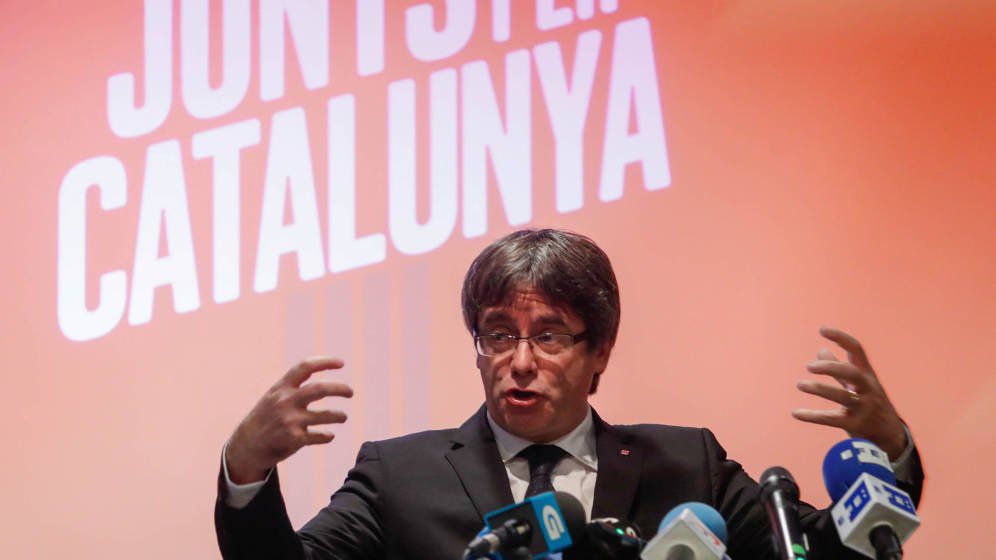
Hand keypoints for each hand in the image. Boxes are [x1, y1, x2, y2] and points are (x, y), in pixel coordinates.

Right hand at [225, 357, 352, 483]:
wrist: (247, 444)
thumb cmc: (266, 416)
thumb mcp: (274, 395)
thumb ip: (294, 385)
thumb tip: (321, 369)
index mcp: (281, 387)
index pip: (305, 367)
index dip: (325, 362)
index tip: (341, 363)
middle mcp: (286, 401)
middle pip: (320, 389)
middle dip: (340, 389)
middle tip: (351, 392)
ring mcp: (290, 420)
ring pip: (325, 414)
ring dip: (339, 415)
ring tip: (343, 416)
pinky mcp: (294, 439)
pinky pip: (319, 436)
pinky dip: (327, 436)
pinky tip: (329, 435)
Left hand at [791, 327, 907, 459]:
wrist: (890, 436)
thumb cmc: (870, 403)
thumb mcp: (858, 384)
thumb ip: (840, 368)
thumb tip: (821, 350)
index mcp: (867, 375)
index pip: (857, 350)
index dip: (841, 338)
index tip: (822, 329)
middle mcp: (868, 389)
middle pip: (852, 373)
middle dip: (830, 367)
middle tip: (809, 367)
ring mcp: (863, 408)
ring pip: (842, 396)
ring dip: (819, 389)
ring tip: (800, 385)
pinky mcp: (855, 425)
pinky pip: (832, 419)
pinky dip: (812, 416)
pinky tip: (795, 413)